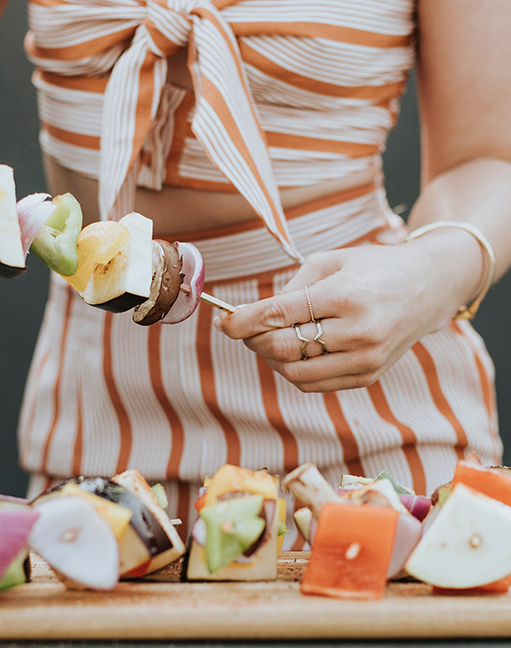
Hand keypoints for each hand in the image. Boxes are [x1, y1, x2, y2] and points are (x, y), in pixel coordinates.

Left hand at [214, 241, 467, 392]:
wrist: (428, 287)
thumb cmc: (373, 268)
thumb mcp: (331, 261)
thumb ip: (290, 290)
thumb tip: (251, 316)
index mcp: (345, 295)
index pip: (277, 315)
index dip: (241, 321)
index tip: (221, 321)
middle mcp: (357, 332)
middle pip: (281, 347)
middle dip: (251, 340)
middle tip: (243, 328)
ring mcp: (365, 359)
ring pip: (293, 372)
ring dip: (270, 358)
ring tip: (267, 339)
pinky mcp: (368, 376)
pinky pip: (313, 384)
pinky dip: (293, 370)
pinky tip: (292, 352)